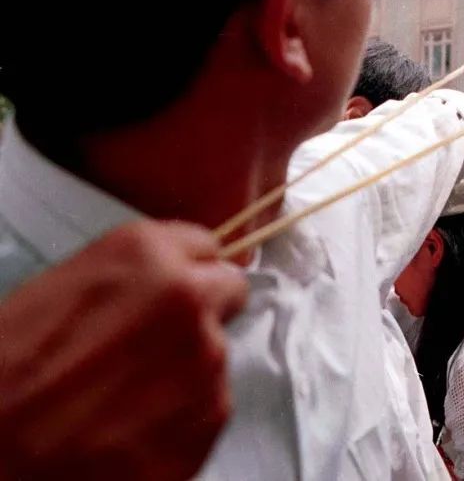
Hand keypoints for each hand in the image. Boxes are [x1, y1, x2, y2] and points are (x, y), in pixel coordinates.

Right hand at [0, 220, 248, 480]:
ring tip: (127, 396)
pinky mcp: (211, 416)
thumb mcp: (59, 290)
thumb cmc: (8, 373)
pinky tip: (135, 428)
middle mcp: (188, 296)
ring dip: (188, 369)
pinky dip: (183, 417)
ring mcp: (206, 358)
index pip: (206, 247)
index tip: (173, 292)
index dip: (187, 272)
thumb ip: (130, 275)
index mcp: (145, 253)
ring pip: (217, 353)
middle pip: (229, 291)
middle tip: (158, 344)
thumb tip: (164, 279)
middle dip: (204, 311)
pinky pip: (210, 406)